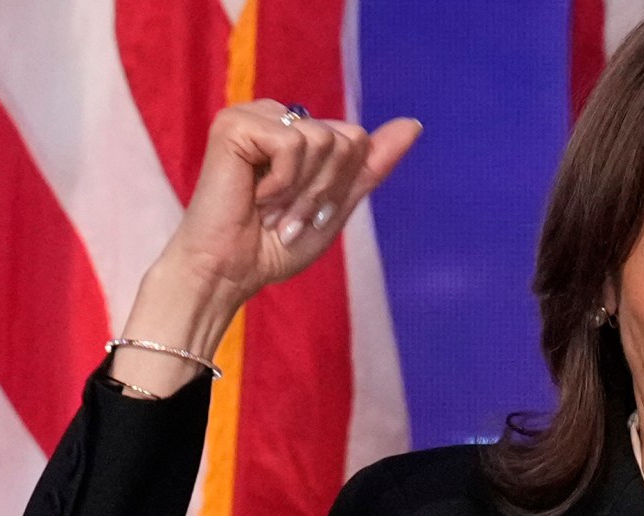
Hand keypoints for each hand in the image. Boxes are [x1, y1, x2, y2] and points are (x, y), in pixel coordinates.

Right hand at [111, 101, 420, 393]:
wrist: (230, 272)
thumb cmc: (275, 245)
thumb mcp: (336, 206)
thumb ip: (371, 167)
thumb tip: (413, 125)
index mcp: (300, 131)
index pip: (356, 141)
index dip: (340, 187)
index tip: (306, 215)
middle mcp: (278, 116)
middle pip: (345, 139)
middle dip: (324, 190)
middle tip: (286, 215)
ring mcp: (254, 116)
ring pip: (323, 140)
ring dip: (302, 192)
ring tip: (269, 209)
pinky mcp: (234, 123)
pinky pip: (293, 144)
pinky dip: (281, 184)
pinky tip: (253, 196)